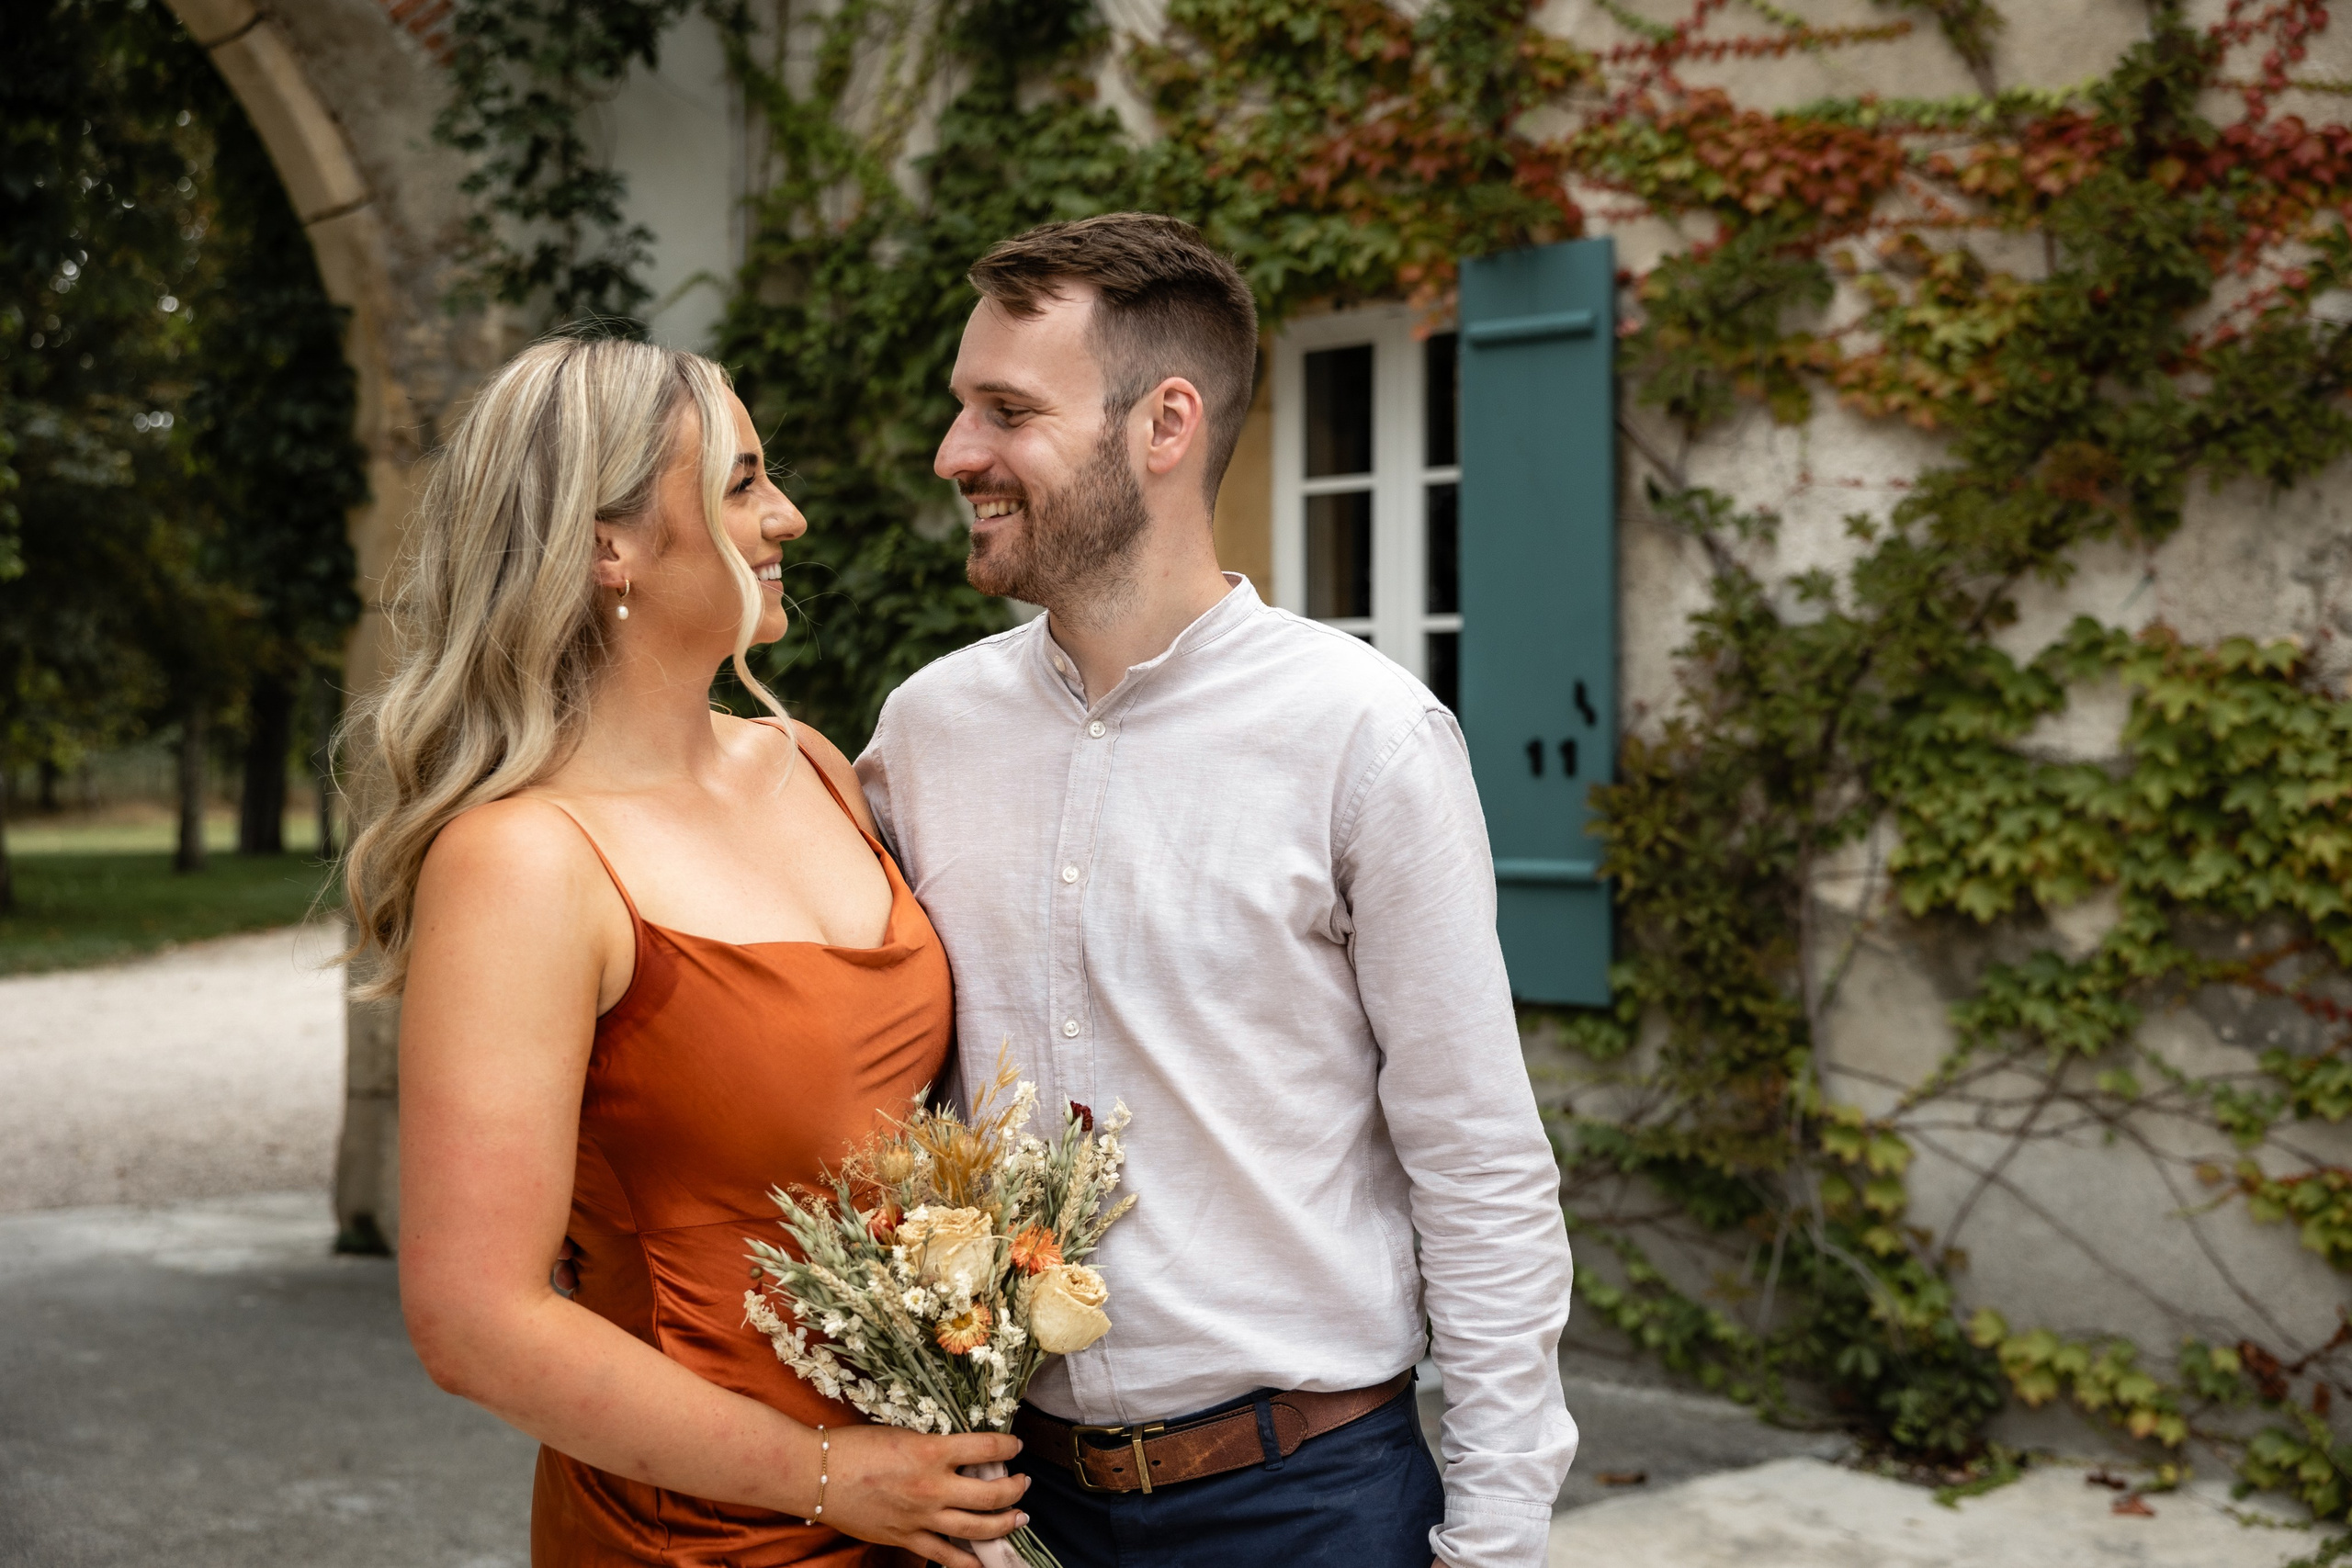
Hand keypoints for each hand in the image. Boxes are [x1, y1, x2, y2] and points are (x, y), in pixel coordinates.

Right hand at [817, 1425, 1028, 1567]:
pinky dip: (968, 1561)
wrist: (817, 1475)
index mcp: (932, 1451)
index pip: (987, 1448)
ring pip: (977, 1528)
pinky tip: (984, 1559)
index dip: (1008, 1446)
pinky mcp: (906, 1539)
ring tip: (1019, 1518)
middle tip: (1024, 1483)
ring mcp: (921, 1517)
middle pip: (992, 1494)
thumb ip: (935, 1446)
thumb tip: (962, 1453)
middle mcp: (933, 1487)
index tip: (1015, 1446)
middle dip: (1016, 1489)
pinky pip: (945, 1556)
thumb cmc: (855, 1446)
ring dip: (1004, 1524)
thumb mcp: (903, 1433)